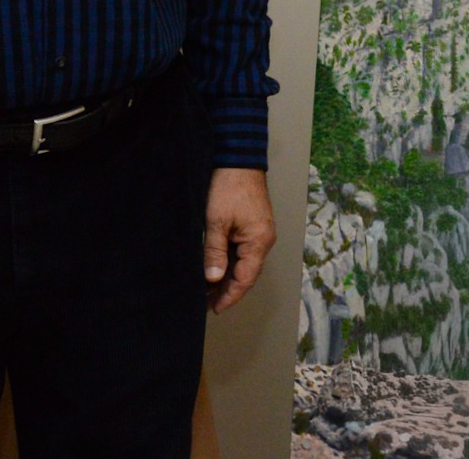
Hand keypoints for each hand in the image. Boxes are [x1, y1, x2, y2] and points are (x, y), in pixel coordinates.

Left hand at [204, 167, 274, 313]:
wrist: (237, 159)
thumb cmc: (229, 186)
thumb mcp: (216, 221)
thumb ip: (214, 252)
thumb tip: (213, 278)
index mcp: (259, 241)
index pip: (245, 279)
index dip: (230, 296)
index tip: (214, 308)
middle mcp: (263, 240)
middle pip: (246, 273)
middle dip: (227, 289)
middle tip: (206, 303)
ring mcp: (258, 232)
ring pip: (243, 263)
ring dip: (227, 276)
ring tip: (206, 289)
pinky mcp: (252, 225)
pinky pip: (241, 251)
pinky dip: (228, 262)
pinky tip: (214, 267)